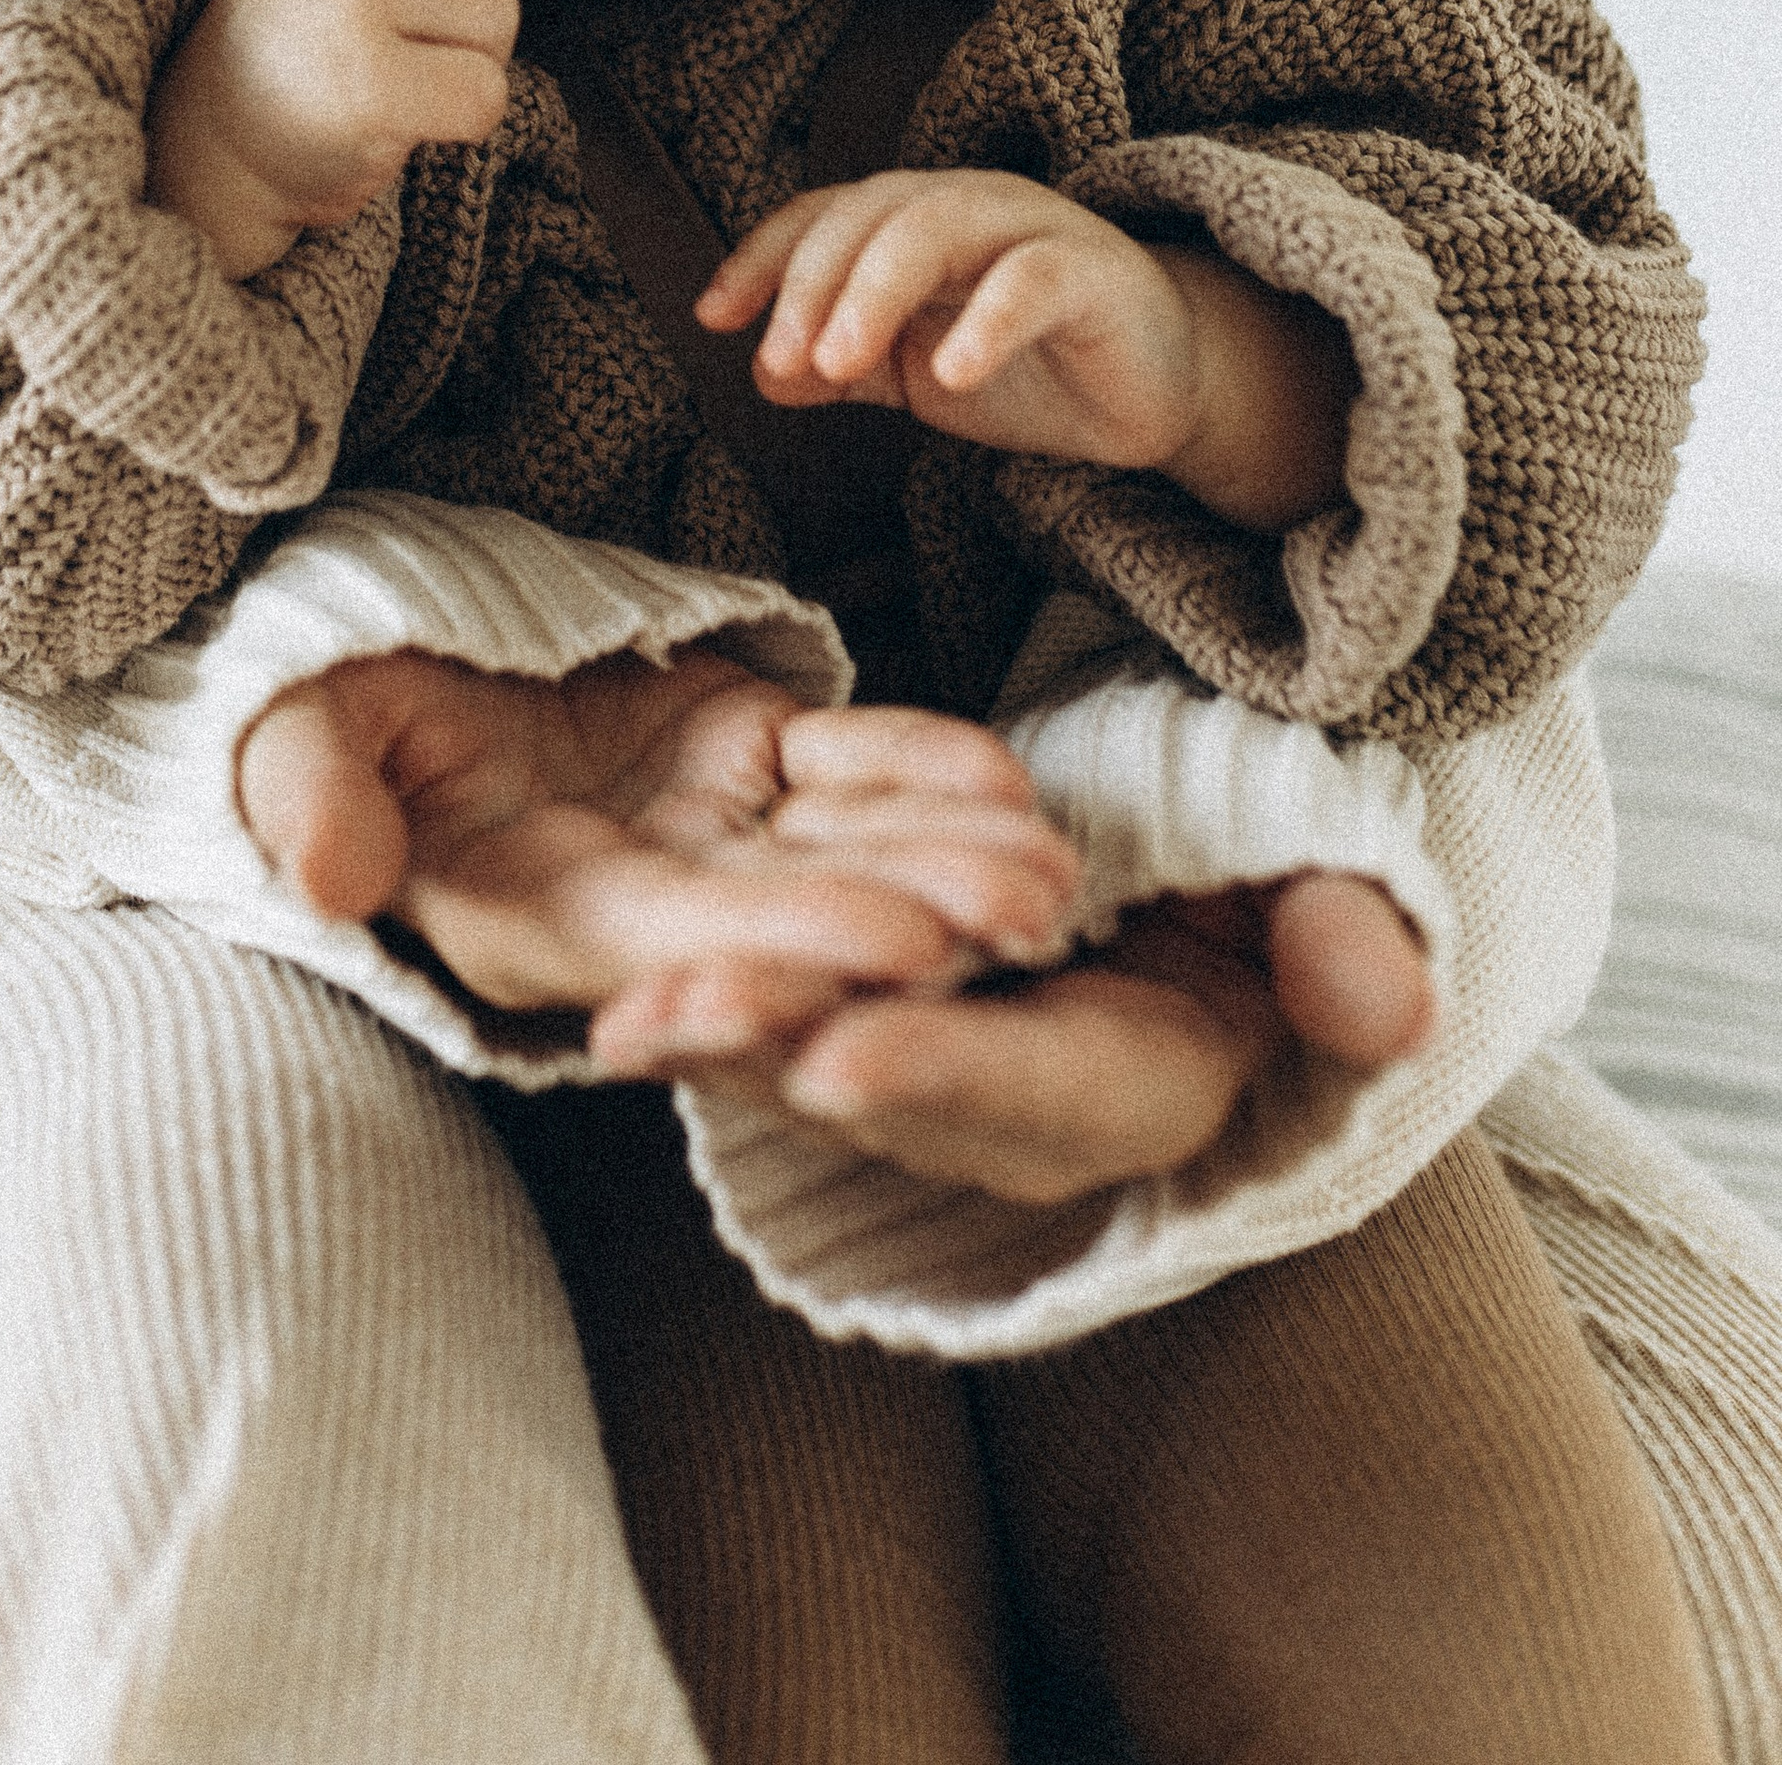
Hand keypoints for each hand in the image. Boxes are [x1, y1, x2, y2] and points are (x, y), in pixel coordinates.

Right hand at [146, 0, 580, 275]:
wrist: (214, 149)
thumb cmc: (305, 53)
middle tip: (426, 39)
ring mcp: (349, 6)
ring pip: (497, 20)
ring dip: (475, 63)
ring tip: (406, 79)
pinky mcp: (368, 89)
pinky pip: (483, 93)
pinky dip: (468, 119)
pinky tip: (412, 122)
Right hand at [236, 647, 1083, 1014]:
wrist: (372, 644)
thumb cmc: (314, 697)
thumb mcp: (289, 734)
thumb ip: (313, 796)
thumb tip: (335, 875)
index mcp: (526, 912)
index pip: (669, 941)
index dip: (782, 947)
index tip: (895, 950)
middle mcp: (631, 899)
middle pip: (784, 923)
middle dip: (909, 925)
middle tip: (1030, 925)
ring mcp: (694, 828)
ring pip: (837, 854)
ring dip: (946, 867)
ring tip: (1057, 879)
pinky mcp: (735, 750)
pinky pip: (842, 768)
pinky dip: (923, 773)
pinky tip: (1012, 788)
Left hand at [591, 869, 1437, 1207]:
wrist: (1215, 889)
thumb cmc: (1279, 881)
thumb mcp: (1335, 896)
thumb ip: (1350, 946)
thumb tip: (1378, 1001)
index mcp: (1147, 1084)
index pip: (1043, 1094)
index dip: (949, 1075)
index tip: (848, 1058)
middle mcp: (1028, 1114)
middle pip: (901, 1100)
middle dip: (789, 1060)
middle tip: (683, 1023)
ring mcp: (943, 1083)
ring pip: (819, 1076)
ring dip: (721, 1048)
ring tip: (624, 1017)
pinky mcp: (872, 1035)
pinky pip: (783, 1029)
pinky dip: (705, 1018)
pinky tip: (616, 1002)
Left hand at [700, 172, 1353, 530]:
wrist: (1155, 390)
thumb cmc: (1030, 365)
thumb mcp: (916, 372)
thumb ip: (846, 366)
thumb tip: (762, 374)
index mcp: (917, 220)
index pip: (825, 216)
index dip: (764, 257)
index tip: (715, 316)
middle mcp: (968, 206)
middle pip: (871, 213)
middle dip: (811, 283)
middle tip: (781, 358)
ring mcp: (1035, 230)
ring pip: (937, 226)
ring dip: (875, 292)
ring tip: (838, 362)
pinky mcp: (1095, 272)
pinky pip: (1033, 280)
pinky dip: (985, 320)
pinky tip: (951, 372)